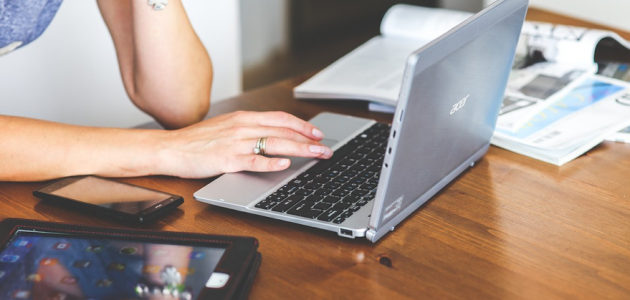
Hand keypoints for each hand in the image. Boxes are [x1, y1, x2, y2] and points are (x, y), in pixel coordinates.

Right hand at [156, 111, 332, 177]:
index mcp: (244, 118)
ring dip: (299, 150)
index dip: (302, 126)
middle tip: (326, 149)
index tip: (317, 134)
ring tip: (316, 155)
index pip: (281, 118)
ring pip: (274, 143)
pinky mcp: (227, 160)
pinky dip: (271, 162)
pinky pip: (253, 160)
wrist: (170, 148)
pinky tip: (284, 165)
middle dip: (308, 140)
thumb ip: (249, 130)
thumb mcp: (227, 127)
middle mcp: (242, 127)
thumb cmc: (197, 141)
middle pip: (283, 131)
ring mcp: (235, 143)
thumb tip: (273, 136)